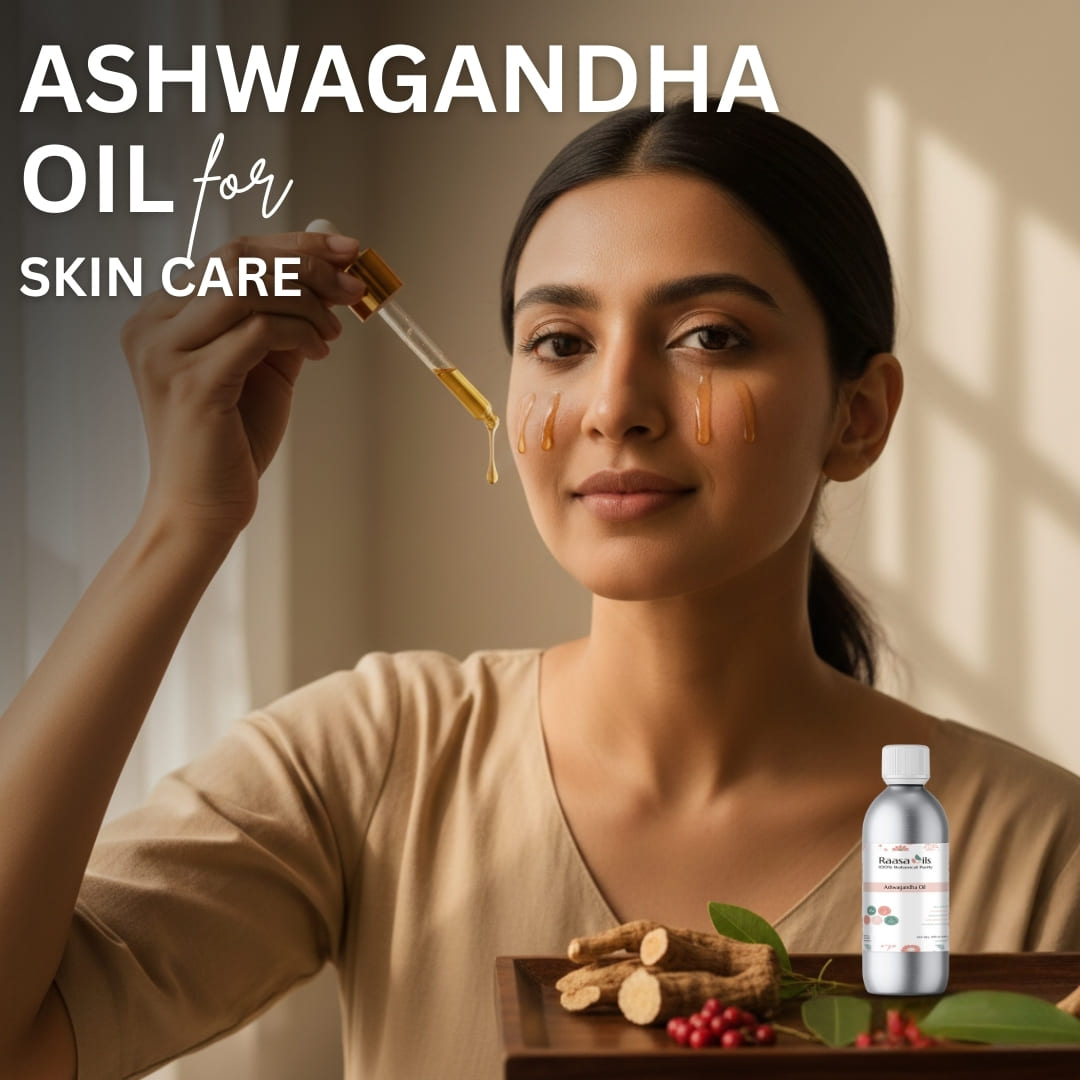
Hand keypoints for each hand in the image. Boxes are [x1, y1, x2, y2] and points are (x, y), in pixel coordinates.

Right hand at [122, 231, 364, 540]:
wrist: (203, 507)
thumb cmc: (232, 440)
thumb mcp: (265, 367)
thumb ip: (287, 320)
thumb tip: (332, 275)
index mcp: (163, 314)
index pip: (232, 253)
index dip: (294, 245)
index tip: (346, 251)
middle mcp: (153, 325)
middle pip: (237, 258)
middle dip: (306, 263)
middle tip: (353, 286)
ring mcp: (166, 352)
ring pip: (247, 286)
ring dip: (306, 301)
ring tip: (333, 332)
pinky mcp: (191, 382)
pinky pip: (258, 330)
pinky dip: (300, 332)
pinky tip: (319, 352)